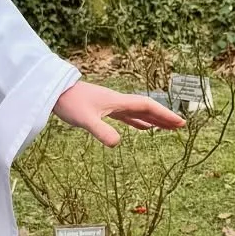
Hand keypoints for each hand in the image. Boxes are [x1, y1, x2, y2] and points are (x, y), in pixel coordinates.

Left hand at [52, 80, 185, 146]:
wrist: (54, 91)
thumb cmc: (69, 103)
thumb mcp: (85, 119)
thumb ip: (101, 131)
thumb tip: (117, 144)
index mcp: (118, 102)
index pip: (147, 107)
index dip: (164, 114)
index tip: (180, 122)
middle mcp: (118, 102)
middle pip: (146, 109)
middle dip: (164, 117)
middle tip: (180, 126)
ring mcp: (111, 105)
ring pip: (138, 112)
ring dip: (153, 119)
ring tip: (167, 128)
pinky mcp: (103, 109)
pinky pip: (127, 116)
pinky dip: (138, 122)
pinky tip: (143, 128)